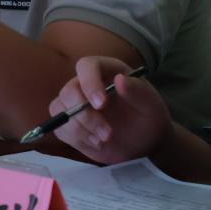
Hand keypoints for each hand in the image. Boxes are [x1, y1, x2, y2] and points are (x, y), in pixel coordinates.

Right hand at [48, 56, 171, 164]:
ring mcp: (76, 104)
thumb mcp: (151, 104)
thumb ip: (137, 91)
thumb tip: (119, 80)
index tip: (101, 104)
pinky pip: (61, 128)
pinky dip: (77, 138)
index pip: (86, 66)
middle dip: (85, 115)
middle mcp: (87, 84)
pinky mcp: (71, 124)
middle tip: (108, 133)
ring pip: (60, 110)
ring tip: (105, 140)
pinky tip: (97, 143)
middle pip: (68, 91)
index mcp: (106, 71)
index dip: (89, 83)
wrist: (146, 139)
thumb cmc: (149, 116)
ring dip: (80, 129)